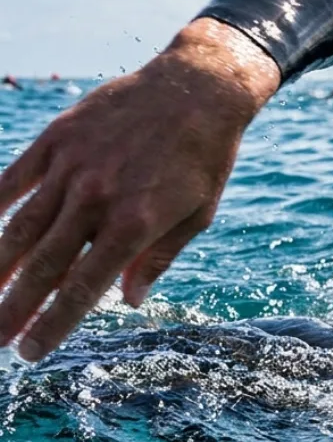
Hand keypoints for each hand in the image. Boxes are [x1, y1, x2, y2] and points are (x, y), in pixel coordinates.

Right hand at [0, 19, 278, 360]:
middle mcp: (97, 199)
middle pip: (43, 266)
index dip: (53, 324)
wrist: (197, 88)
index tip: (31, 352)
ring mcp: (72, 168)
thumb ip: (158, 258)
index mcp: (135, 224)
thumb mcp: (198, 215)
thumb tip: (129, 300)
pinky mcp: (56, 140)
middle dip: (13, 309)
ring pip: (19, 228)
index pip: (83, 287)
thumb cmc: (204, 158)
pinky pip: (12, 181)